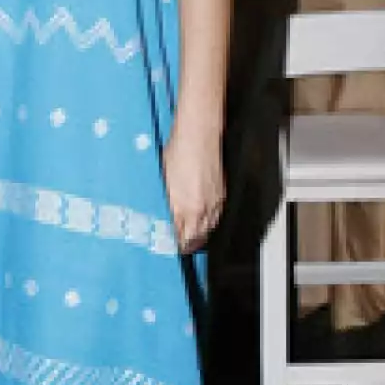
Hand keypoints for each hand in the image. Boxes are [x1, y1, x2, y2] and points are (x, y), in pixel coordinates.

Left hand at [163, 123, 224, 254]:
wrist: (198, 136)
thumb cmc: (178, 153)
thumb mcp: (163, 181)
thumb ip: (167, 203)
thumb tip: (166, 216)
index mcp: (183, 207)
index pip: (180, 236)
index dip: (175, 244)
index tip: (170, 246)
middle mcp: (200, 208)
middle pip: (196, 238)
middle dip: (188, 245)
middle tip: (181, 248)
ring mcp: (213, 203)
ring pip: (208, 229)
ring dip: (200, 236)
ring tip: (192, 240)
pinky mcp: (221, 195)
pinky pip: (216, 217)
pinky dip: (209, 223)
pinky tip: (204, 222)